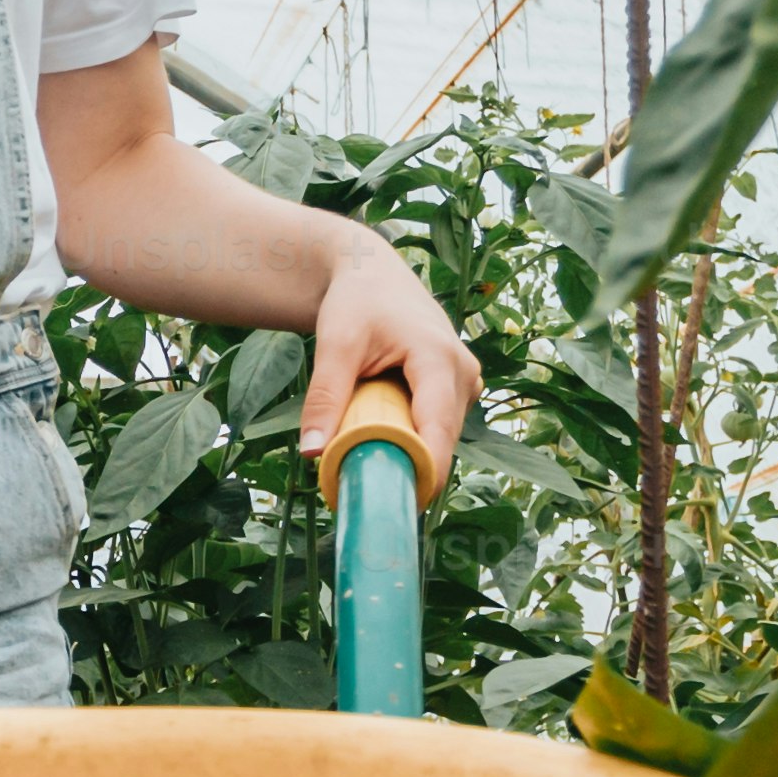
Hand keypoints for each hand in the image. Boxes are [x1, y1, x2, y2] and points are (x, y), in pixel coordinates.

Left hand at [302, 230, 480, 483]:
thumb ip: (325, 398)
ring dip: (412, 451)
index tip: (400, 504)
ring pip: (442, 434)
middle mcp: (463, 371)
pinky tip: (386, 440)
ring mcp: (465, 379)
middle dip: (411, 465)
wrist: (371, 273)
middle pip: (442, 437)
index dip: (425, 470)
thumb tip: (312, 453)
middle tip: (371, 492)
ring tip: (374, 465)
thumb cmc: (355, 302)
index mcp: (439, 358)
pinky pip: (440, 424)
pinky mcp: (457, 387)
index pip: (439, 429)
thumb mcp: (335, 346)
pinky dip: (415, 436)